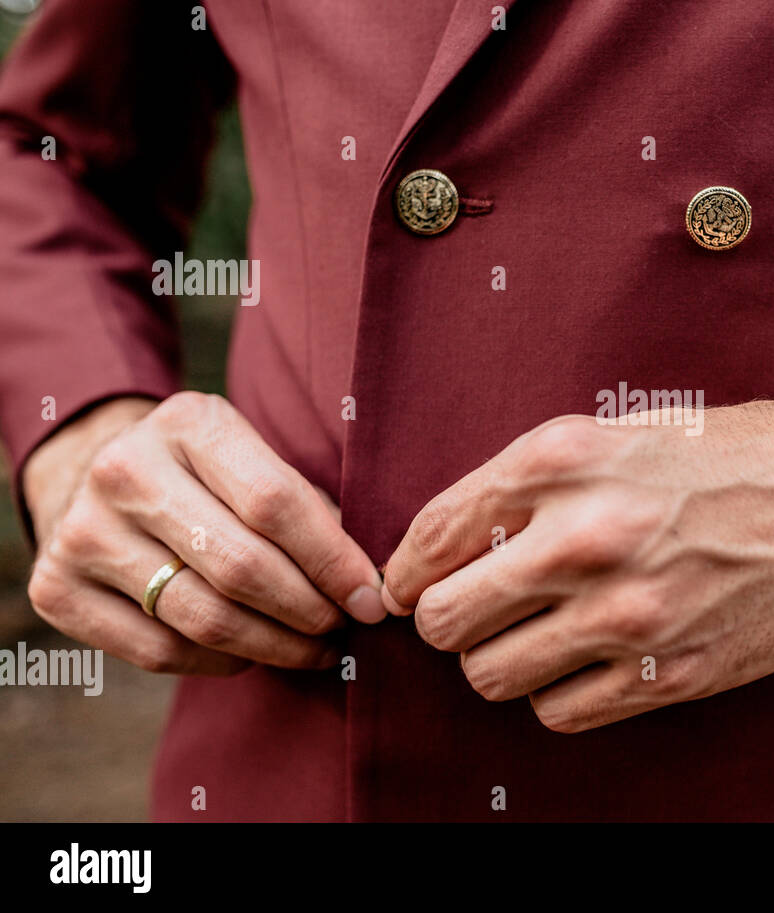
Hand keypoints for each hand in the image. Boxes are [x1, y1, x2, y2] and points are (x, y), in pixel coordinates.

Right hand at [23, 392, 385, 674]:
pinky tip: (254, 653)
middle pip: (242, 567)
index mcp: (188, 423)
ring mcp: (82, 531)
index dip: (334, 561)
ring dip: (275, 646)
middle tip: (346, 629)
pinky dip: (221, 663)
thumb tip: (367, 585)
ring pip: (204, 618)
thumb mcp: (254, 458)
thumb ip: (308, 508)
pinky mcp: (56, 588)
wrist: (96, 471)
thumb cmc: (208, 474)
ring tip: (316, 649)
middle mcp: (125, 471)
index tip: (373, 598)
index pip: (277, 503)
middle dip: (310, 611)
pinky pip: (159, 651)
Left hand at [382, 390, 773, 731]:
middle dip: (447, 619)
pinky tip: (586, 660)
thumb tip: (433, 552)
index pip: (428, 538)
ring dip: (501, 660)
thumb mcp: (612, 433)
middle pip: (443, 620)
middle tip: (475, 612)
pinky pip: (558, 713)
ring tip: (535, 635)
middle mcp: (584, 537)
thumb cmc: (722, 456)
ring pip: (491, 676)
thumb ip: (520, 485)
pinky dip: (557, 694)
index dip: (406, 571)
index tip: (413, 584)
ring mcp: (629, 612)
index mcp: (560, 461)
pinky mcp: (670, 673)